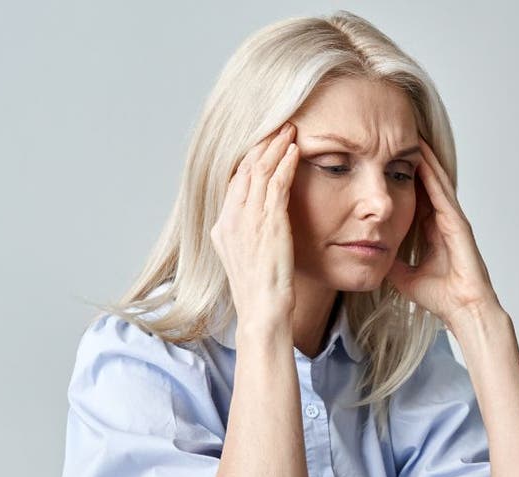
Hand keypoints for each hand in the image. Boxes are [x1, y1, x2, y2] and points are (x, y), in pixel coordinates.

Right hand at [210, 123, 299, 331]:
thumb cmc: (261, 290)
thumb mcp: (248, 258)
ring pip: (260, 171)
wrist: (262, 310)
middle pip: (245, 169)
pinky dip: (286, 164)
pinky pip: (277, 185)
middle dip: (262, 145)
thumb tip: (260, 225)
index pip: (235, 181)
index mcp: (223, 227)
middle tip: (278, 125)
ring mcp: (247, 220)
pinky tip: (296, 151)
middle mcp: (230, 219)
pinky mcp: (268, 224)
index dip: (250, 158)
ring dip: (276, 147)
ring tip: (289, 129)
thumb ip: (249, 236)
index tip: (263, 142)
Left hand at [386, 139, 500, 325]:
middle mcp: (443, 220)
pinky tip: (422, 156)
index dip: (402, 175)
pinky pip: (442, 192)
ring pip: (436, 180)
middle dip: (414, 159)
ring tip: (410, 134)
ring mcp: (452, 219)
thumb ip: (392, 263)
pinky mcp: (458, 223)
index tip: (386, 157)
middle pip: (426, 181)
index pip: (415, 195)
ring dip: (424, 157)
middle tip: (398, 134)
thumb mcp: (405, 276)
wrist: (463, 309)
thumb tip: (371, 256)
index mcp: (432, 230)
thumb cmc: (442, 297)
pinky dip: (432, 173)